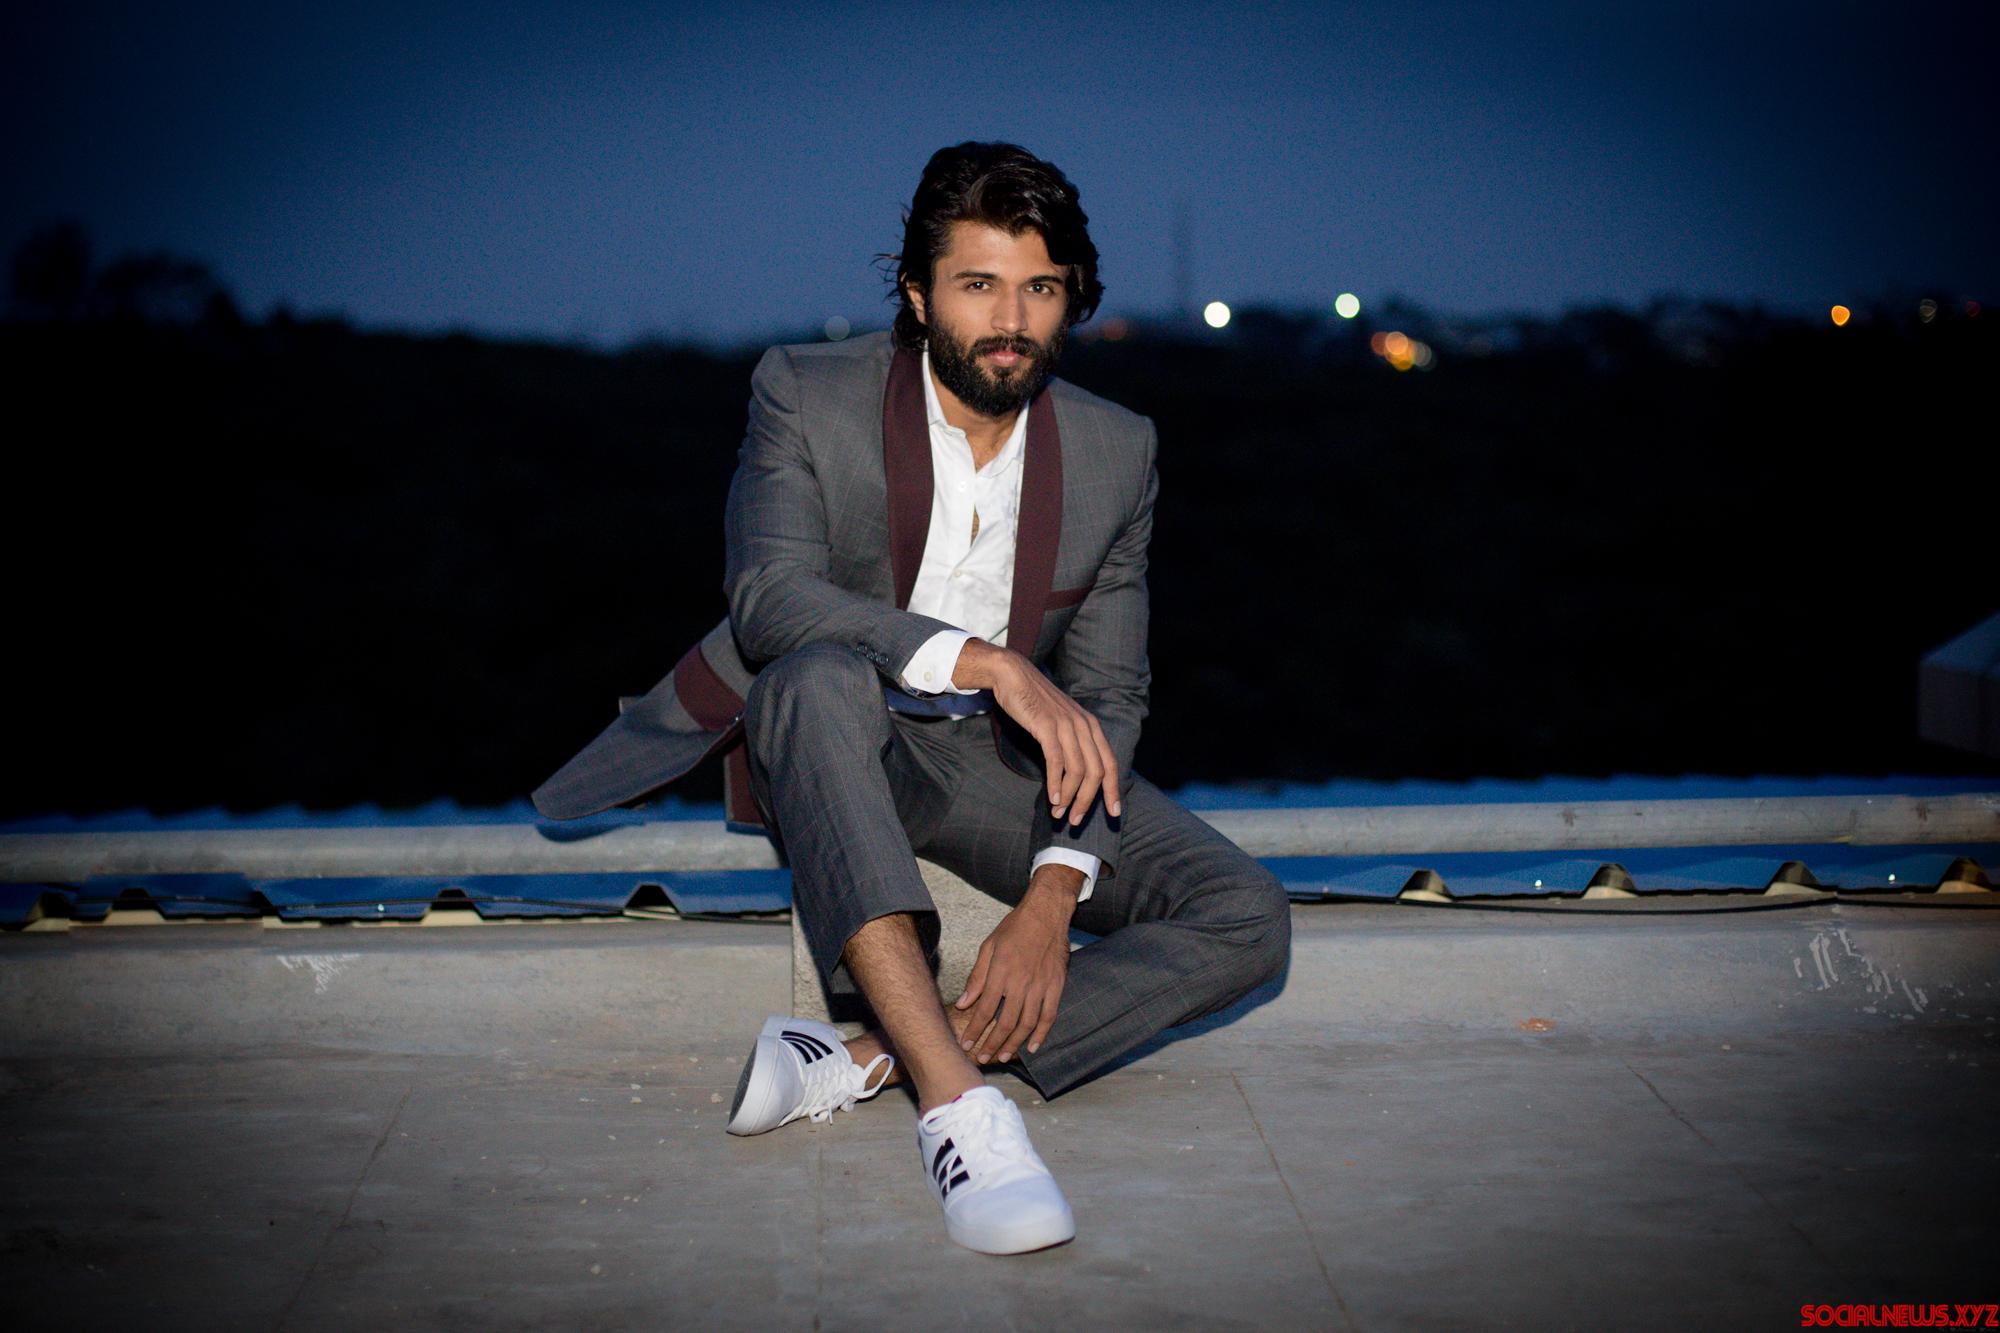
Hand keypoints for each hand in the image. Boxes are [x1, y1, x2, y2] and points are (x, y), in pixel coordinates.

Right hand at [952, 639, 1122, 826]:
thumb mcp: (1061, 722)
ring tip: (1059, 813)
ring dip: (1070, 797)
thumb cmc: (1035, 703)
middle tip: (1076, 821)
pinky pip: (1057, 761)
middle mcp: (1084, 725)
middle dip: (1088, 801)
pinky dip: (1057, 783)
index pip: (1110, 763)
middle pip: (1096, 772)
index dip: (1114, 790)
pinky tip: (1053, 797)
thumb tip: (1074, 775)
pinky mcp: (1047, 726)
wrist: (1013, 676)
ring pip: (1078, 770)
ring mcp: (1066, 725)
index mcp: (1091, 726)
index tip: (1114, 813)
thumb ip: (1071, 743)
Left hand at [953, 866, 1079, 1062]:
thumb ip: (976, 977)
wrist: (1046, 914)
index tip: (966, 1044)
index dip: (974, 1030)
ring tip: (1003, 1057)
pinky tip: (1032, 1047)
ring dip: (1014, 1044)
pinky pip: (1049, 1016)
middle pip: (1005, 1023)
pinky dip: (1041, 1034)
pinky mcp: (1056, 986)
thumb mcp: (988, 947)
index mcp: (1000, 973)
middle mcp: (1020, 983)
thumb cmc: (1014, 928)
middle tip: (983, 1058)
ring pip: (1027, 1024)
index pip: (984, 1010)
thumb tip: (963, 1003)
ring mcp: (1040, 986)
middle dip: (992, 1044)